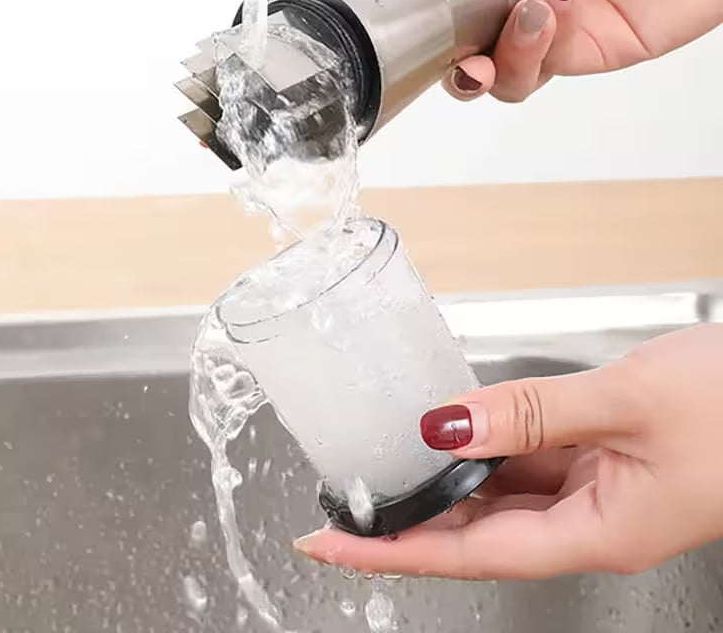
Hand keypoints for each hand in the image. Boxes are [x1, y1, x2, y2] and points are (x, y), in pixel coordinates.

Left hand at [293, 324, 722, 578]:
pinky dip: (485, 448)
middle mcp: (591, 521)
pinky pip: (526, 461)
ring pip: (499, 495)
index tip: (335, 548)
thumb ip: (530, 413)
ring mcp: (594, 490)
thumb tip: (447, 423)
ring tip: (386, 471)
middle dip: (408, 523)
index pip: (471, 556)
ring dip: (443, 483)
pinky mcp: (597, 459)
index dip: (397, 552)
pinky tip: (454, 431)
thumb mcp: (624, 403)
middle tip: (345, 509)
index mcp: (599, 532)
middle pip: (477, 533)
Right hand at [405, 0, 722, 101]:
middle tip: (457, 43)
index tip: (421, 1)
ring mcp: (550, 22)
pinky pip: (538, 72)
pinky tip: (552, 19)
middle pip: (461, 39)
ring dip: (494, 58)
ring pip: (494, 68)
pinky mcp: (583, 50)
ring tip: (528, 16)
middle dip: (449, 52)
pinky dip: (532, 57)